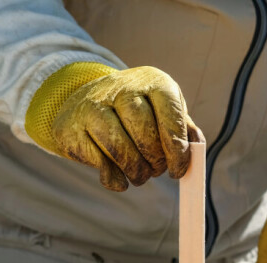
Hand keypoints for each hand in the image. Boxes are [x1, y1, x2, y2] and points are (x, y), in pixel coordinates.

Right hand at [26, 63, 202, 190]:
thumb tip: (196, 150)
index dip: (177, 150)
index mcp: (153, 81)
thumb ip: (184, 131)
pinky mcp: (70, 127)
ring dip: (136, 171)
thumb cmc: (139, 111)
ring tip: (140, 174)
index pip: (170, 117)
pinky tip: (119, 176)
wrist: (88, 100)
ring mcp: (91, 105)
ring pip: (120, 149)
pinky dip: (113, 178)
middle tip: (156, 171)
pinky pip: (98, 162)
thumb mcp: (165, 112)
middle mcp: (120, 87)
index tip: (178, 170)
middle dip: (155, 161)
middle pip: (144, 134)